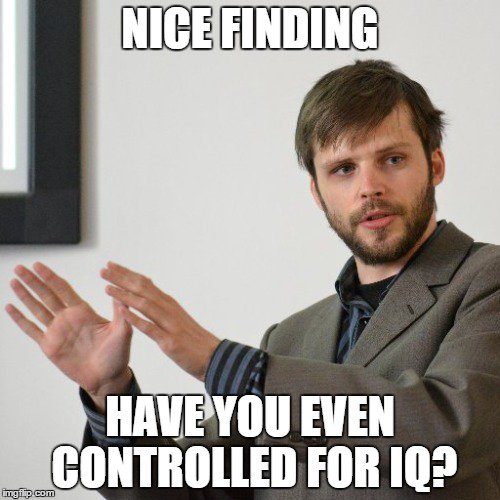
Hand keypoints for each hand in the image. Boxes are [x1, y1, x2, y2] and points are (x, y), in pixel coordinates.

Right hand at [5, 262, 132, 409]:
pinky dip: (21, 319)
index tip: (39, 265)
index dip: (50, 277)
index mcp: (84, 312)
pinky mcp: (50, 346)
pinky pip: (32, 330)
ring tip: (14, 281)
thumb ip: (121, 313)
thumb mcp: (123, 331)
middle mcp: (68, 318)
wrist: (107, 378)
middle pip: (46, 295)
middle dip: (33, 281)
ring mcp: (57, 331)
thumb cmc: (117, 355)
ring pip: (37, 309)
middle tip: (19, 267)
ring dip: (25, 295)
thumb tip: (121, 294)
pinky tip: (10, 308)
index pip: (63, 289)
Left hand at [101, 261, 220, 381]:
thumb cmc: (194, 339)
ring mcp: (170, 324)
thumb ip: (163, 305)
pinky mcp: (170, 341)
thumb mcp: (177, 318)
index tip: (111, 266)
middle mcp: (169, 309)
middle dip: (121, 278)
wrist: (213, 356)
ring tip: (106, 288)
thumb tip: (150, 291)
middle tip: (104, 269)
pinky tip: (122, 312)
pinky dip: (135, 319)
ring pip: (144, 305)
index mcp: (169, 303)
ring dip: (124, 295)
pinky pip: (150, 328)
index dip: (127, 274)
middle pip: (142, 289)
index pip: (145, 283)